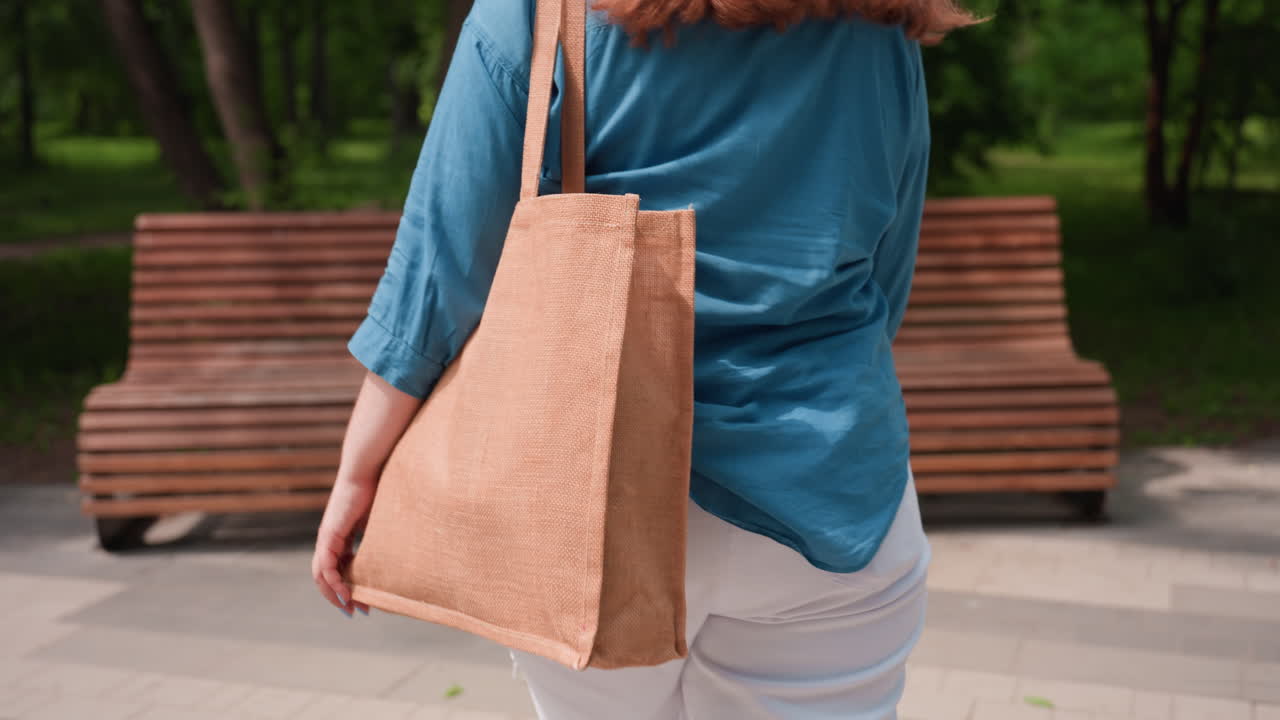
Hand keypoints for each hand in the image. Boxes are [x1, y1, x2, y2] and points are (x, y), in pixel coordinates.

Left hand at [312, 476, 374, 616]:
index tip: (362, 601)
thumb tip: (395, 555)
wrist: (368, 469)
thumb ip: (378, 539)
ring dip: (335, 594)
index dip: (347, 586)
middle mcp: (330, 539)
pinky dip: (333, 582)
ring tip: (350, 607)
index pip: (338, 568)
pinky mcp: (329, 535)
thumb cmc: (377, 489)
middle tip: (355, 611)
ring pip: (322, 574)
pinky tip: (345, 593)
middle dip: (339, 597)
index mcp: (340, 537)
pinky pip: (326, 566)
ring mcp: (327, 537)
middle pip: (325, 576)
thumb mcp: (378, 523)